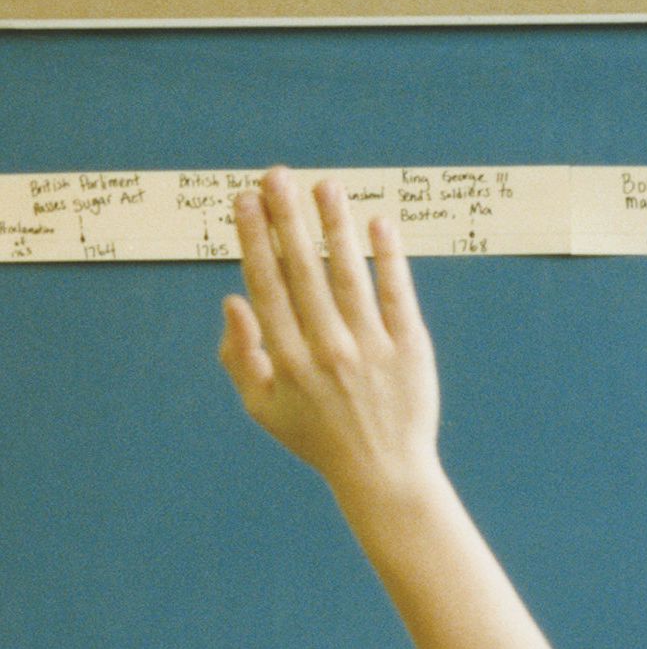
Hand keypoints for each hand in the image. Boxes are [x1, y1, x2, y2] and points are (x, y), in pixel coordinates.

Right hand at [220, 168, 444, 507]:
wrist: (384, 473)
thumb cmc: (317, 438)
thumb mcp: (262, 406)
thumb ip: (239, 355)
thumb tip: (233, 299)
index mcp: (287, 359)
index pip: (267, 286)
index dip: (255, 240)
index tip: (244, 202)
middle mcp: (327, 349)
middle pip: (303, 271)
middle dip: (286, 219)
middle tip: (275, 176)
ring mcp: (372, 348)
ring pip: (350, 276)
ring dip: (336, 227)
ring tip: (325, 186)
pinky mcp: (411, 350)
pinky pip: (399, 296)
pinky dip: (389, 259)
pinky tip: (380, 224)